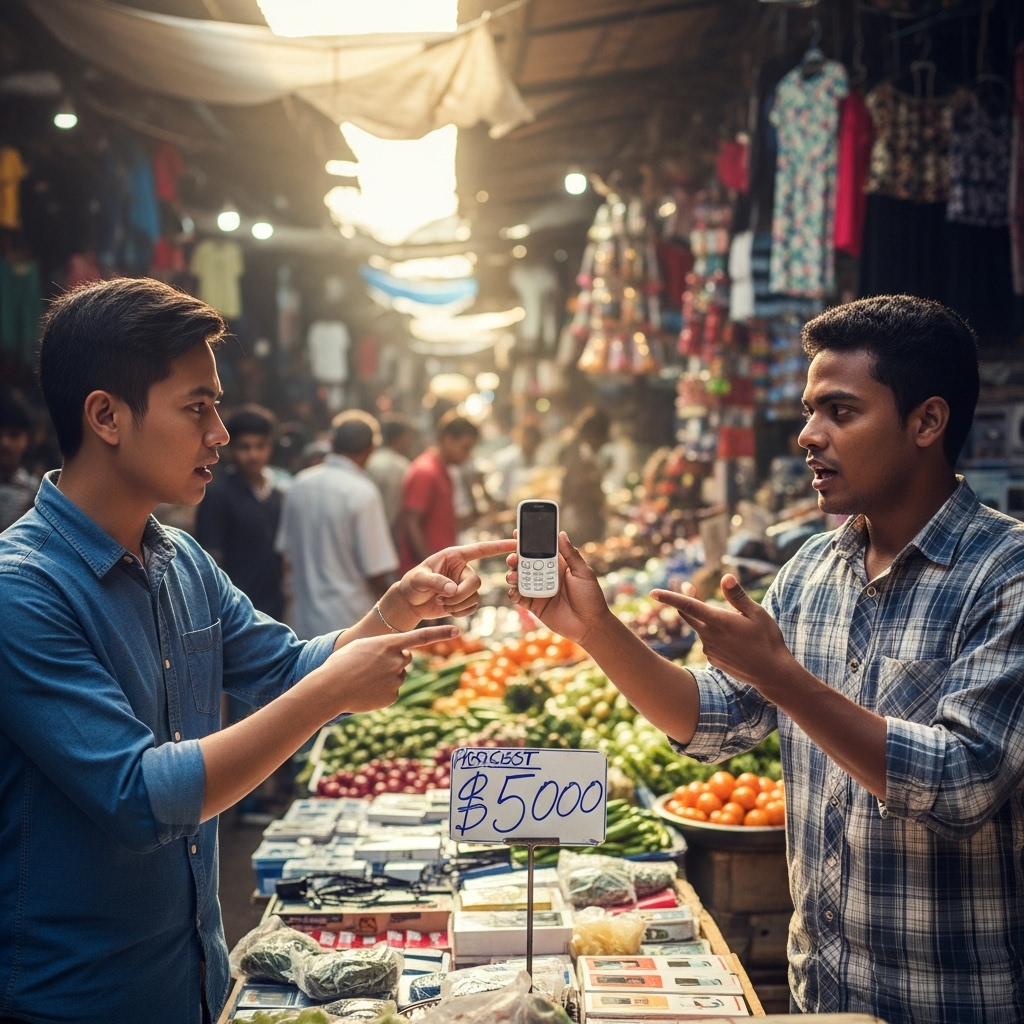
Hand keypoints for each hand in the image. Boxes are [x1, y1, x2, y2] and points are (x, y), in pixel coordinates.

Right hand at [320, 623, 460, 714]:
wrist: (330, 688)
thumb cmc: (341, 663)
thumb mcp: (362, 646)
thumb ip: (384, 647)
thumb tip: (400, 656)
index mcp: (389, 643)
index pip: (421, 637)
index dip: (441, 633)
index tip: (458, 630)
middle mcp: (397, 660)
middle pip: (406, 658)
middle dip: (394, 661)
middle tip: (372, 666)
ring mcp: (396, 679)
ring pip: (398, 675)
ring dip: (386, 676)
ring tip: (365, 679)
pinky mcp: (393, 696)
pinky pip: (392, 692)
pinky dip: (382, 692)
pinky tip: (366, 691)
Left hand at [385, 539, 516, 627]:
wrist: (410, 603)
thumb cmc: (411, 584)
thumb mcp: (418, 579)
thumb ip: (435, 582)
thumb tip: (452, 590)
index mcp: (454, 556)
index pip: (480, 550)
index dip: (498, 547)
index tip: (514, 544)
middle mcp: (463, 569)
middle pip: (476, 582)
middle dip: (460, 595)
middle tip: (442, 599)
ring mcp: (464, 585)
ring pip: (475, 597)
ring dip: (457, 604)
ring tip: (440, 602)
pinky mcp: (464, 599)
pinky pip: (473, 607)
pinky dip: (460, 612)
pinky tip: (447, 609)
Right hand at [505, 531, 611, 643]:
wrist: (590, 625)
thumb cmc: (591, 597)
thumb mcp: (583, 572)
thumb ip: (571, 554)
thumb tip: (561, 534)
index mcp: (557, 565)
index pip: (540, 550)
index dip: (528, 543)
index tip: (517, 535)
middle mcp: (546, 576)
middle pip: (525, 563)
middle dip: (515, 558)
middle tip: (512, 558)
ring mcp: (539, 590)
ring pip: (520, 579)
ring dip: (513, 575)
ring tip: (513, 576)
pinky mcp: (534, 605)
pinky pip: (520, 598)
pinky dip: (513, 594)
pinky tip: (514, 591)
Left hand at [651, 575, 794, 694]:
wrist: (772, 673)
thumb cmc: (767, 640)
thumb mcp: (757, 613)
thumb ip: (737, 596)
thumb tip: (725, 577)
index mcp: (718, 621)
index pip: (688, 606)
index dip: (669, 598)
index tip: (653, 592)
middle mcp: (709, 636)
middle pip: (687, 615)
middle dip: (684, 600)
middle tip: (689, 586)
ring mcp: (709, 649)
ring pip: (701, 628)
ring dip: (709, 620)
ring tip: (738, 625)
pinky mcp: (712, 659)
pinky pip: (709, 642)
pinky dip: (716, 635)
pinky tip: (736, 641)